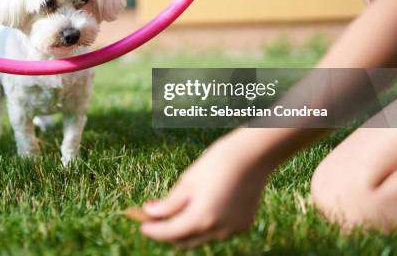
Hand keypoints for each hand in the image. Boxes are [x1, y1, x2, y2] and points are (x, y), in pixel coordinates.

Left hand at [140, 131, 272, 248]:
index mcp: (200, 218)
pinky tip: (199, 208)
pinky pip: (217, 231)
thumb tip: (150, 212)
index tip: (142, 225)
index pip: (169, 233)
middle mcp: (217, 230)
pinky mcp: (242, 225)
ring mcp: (232, 230)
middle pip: (184, 240)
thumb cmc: (218, 162)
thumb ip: (169, 202)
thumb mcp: (189, 180)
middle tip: (154, 220)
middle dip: (167, 233)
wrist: (254, 155)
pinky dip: (204, 225)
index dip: (153, 230)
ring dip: (186, 229)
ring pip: (201, 237)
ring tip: (174, 213)